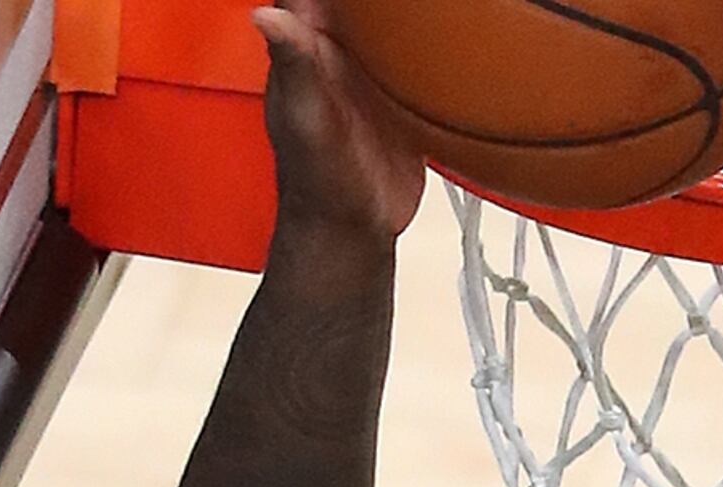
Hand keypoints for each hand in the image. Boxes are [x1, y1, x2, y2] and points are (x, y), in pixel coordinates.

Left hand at [254, 0, 425, 250]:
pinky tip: (455, 36)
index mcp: (307, 49)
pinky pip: (421, 60)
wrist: (356, 228)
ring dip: (407, 13)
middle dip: (378, 1)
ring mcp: (372, 74)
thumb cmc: (319, 180)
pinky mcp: (404, 97)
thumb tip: (267, 14)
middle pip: (354, 4)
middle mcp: (338, 53)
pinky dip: (436, 47)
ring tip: (436, 5)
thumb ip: (293, 64)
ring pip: (388, 24)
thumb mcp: (306, 118)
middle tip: (411, 0)